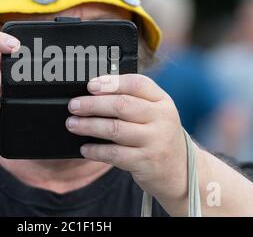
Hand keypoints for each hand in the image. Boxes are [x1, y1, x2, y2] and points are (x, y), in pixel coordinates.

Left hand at [65, 74, 189, 203]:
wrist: (180, 171)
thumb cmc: (158, 136)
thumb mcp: (155, 113)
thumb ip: (133, 101)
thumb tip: (93, 94)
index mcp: (162, 101)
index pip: (137, 84)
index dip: (111, 83)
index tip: (90, 85)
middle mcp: (161, 118)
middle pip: (121, 105)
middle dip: (93, 104)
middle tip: (74, 106)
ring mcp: (155, 141)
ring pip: (115, 129)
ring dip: (89, 126)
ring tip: (72, 124)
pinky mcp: (145, 162)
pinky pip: (115, 154)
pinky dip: (96, 150)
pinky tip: (84, 148)